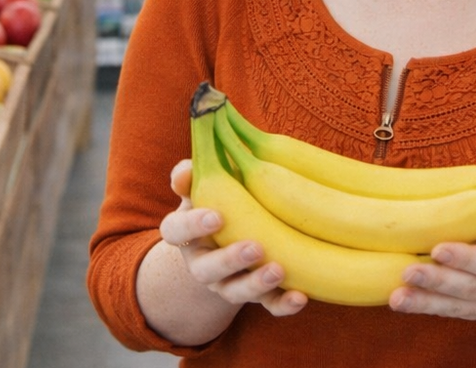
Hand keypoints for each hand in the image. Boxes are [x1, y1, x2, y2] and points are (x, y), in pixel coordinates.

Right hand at [158, 159, 308, 316]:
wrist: (233, 235)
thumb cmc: (220, 200)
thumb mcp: (206, 184)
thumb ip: (193, 175)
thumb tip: (187, 170)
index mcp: (185, 232)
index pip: (175, 230)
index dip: (192, 226)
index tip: (216, 216)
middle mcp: (202, 263)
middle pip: (206, 270)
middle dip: (229, 261)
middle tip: (254, 248)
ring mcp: (228, 282)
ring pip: (236, 291)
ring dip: (256, 284)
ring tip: (278, 271)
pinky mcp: (256, 296)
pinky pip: (268, 305)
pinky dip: (283, 305)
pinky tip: (300, 297)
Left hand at [389, 186, 475, 318]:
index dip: (467, 259)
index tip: (437, 250)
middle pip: (471, 288)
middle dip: (438, 281)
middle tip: (408, 272)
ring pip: (456, 307)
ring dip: (424, 302)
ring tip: (397, 298)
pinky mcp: (472, 311)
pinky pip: (446, 312)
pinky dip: (422, 307)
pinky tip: (398, 301)